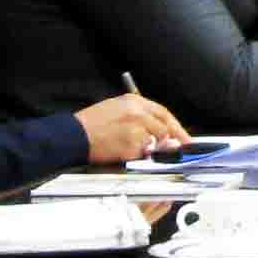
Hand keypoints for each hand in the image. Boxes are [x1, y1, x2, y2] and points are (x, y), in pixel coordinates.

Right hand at [75, 94, 190, 163]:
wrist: (74, 135)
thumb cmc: (91, 124)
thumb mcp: (116, 111)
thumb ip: (142, 120)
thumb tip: (165, 136)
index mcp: (133, 101)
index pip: (163, 113)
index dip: (176, 127)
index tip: (184, 138)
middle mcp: (138, 112)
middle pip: (165, 128)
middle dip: (169, 141)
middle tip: (173, 150)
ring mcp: (136, 128)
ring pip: (155, 142)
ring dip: (149, 149)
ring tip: (129, 147)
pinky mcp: (131, 144)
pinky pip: (143, 153)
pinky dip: (138, 156)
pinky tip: (123, 151)